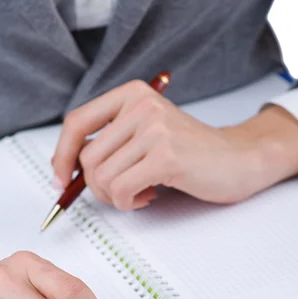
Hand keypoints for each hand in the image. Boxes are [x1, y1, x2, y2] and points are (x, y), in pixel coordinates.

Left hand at [52, 80, 297, 209]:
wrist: (237, 159)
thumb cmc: (190, 153)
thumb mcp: (146, 134)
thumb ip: (112, 142)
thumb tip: (67, 169)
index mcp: (131, 95)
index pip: (77, 123)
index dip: (62, 155)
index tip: (60, 179)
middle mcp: (141, 105)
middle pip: (87, 157)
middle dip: (96, 187)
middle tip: (119, 193)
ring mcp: (154, 128)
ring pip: (102, 177)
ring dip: (115, 197)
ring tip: (138, 193)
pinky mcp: (166, 155)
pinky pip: (122, 189)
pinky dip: (128, 203)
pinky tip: (148, 196)